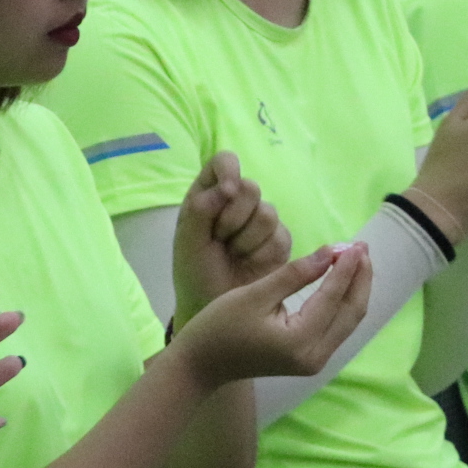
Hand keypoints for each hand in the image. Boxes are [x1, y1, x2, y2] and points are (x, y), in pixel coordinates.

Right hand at [168, 242, 371, 386]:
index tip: (353, 243)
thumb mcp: (253, 295)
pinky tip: (342, 282)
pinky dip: (343, 303)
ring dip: (355, 289)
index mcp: (300, 340)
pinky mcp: (310, 359)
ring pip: (349, 321)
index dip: (346, 268)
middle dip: (360, 278)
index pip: (333, 297)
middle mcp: (315, 355)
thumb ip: (294, 275)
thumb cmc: (218, 327)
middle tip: (361, 247)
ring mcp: (315, 360)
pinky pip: (337, 327)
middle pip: (352, 312)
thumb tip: (329, 253)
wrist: (201, 365)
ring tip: (357, 259)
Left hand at [171, 152, 292, 321]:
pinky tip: (248, 264)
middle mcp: (235, 201)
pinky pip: (280, 236)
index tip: (227, 192)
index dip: (229, 171)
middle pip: (251, 188)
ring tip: (231, 254)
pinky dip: (260, 253)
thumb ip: (200, 210)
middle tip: (219, 241)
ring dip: (245, 240)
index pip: (224, 162)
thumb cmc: (194, 271)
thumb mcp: (186, 242)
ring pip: (268, 213)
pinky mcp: (280, 240)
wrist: (214, 305)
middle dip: (233, 218)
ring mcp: (260, 219)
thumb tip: (228, 188)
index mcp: (208, 193)